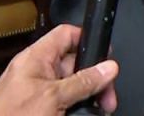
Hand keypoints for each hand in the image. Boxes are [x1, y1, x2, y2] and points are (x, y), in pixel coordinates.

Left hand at [0, 24, 118, 114]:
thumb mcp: (53, 98)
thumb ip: (83, 81)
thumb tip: (108, 68)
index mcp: (35, 59)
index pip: (66, 35)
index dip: (87, 39)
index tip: (106, 55)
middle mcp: (36, 71)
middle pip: (74, 63)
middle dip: (94, 77)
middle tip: (107, 96)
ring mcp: (38, 91)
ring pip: (73, 85)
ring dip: (89, 95)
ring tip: (101, 109)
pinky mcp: (40, 109)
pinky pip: (65, 101)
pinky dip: (78, 107)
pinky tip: (87, 114)